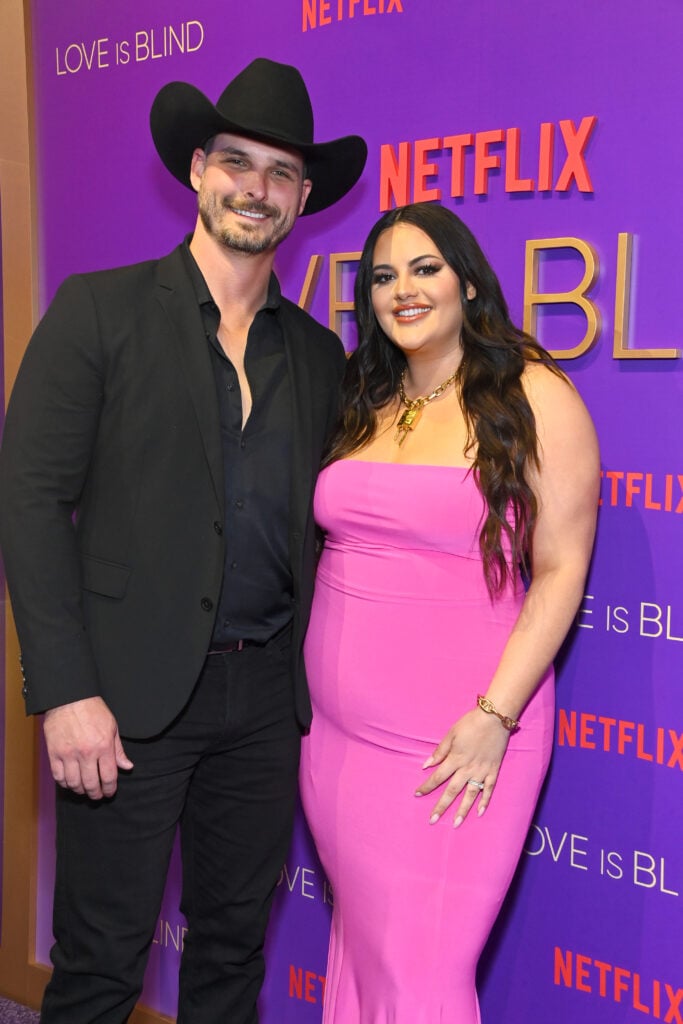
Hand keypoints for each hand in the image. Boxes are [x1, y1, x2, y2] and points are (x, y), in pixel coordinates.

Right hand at [43, 696, 133, 799]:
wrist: (69, 698)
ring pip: (74, 783)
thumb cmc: (93, 710)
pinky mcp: (54, 753)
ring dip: (80, 790)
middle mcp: (86, 752)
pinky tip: (70, 782)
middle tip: (97, 795)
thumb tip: (127, 767)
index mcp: (103, 746)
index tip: (109, 792)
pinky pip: (58, 776)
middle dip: (96, 793)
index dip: (109, 789)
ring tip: (84, 789)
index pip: (108, 776)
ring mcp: (68, 754)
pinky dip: (65, 783)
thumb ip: (119, 750)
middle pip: (91, 784)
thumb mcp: (112, 726)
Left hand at [415, 707, 509, 825]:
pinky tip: (480, 813)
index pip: (437, 777)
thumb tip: (426, 765)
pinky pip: (489, 789)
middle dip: (441, 806)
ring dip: (462, 810)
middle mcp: (467, 768)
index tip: (417, 794)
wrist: (495, 718)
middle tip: (433, 820)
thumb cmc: (471, 723)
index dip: (427, 786)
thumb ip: (440, 751)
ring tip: (456, 823)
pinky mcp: (493, 771)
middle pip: (452, 791)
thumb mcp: (451, 733)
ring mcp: (482, 771)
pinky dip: (485, 801)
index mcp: (455, 758)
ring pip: (470, 795)